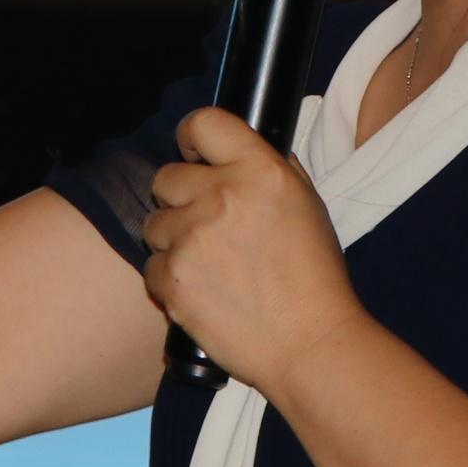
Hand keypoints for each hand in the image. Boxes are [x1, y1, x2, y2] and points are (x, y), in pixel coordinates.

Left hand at [138, 107, 366, 392]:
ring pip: (154, 224)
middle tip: (208, 224)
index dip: (191, 138)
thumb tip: (235, 148)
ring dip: (174, 239)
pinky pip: (152, 267)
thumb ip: (270, 169)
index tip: (193, 154)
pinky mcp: (173, 279)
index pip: (203, 123)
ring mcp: (193, 238)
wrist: (309, 344)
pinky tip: (204, 291)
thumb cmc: (315, 277)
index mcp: (260, 171)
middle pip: (165, 177)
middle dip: (181, 198)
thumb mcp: (306, 204)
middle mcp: (222, 196)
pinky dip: (171, 279)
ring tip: (210, 264)